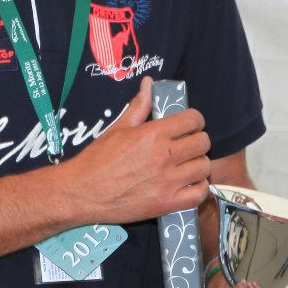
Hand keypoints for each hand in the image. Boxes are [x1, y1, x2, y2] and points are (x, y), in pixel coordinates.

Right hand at [61, 77, 211, 224]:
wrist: (83, 192)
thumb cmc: (98, 159)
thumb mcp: (118, 128)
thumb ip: (139, 106)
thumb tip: (148, 83)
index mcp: (153, 134)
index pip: (193, 119)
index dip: (194, 121)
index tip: (189, 126)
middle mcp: (164, 156)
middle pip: (203, 143)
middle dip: (197, 141)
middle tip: (187, 146)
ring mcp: (167, 182)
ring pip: (204, 167)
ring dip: (198, 164)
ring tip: (186, 166)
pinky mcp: (167, 203)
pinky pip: (199, 194)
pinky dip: (199, 188)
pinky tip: (188, 184)